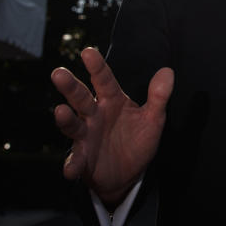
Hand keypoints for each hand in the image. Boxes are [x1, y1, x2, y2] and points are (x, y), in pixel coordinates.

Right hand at [51, 47, 172, 205]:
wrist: (129, 173)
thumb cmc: (137, 140)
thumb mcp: (153, 119)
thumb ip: (158, 96)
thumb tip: (167, 70)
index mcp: (112, 100)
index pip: (104, 80)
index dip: (97, 66)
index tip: (88, 52)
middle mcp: (94, 114)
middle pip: (81, 98)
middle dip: (70, 86)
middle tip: (58, 73)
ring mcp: (86, 136)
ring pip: (73, 125)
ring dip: (65, 120)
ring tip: (61, 112)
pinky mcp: (82, 159)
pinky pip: (75, 161)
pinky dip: (71, 165)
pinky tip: (70, 170)